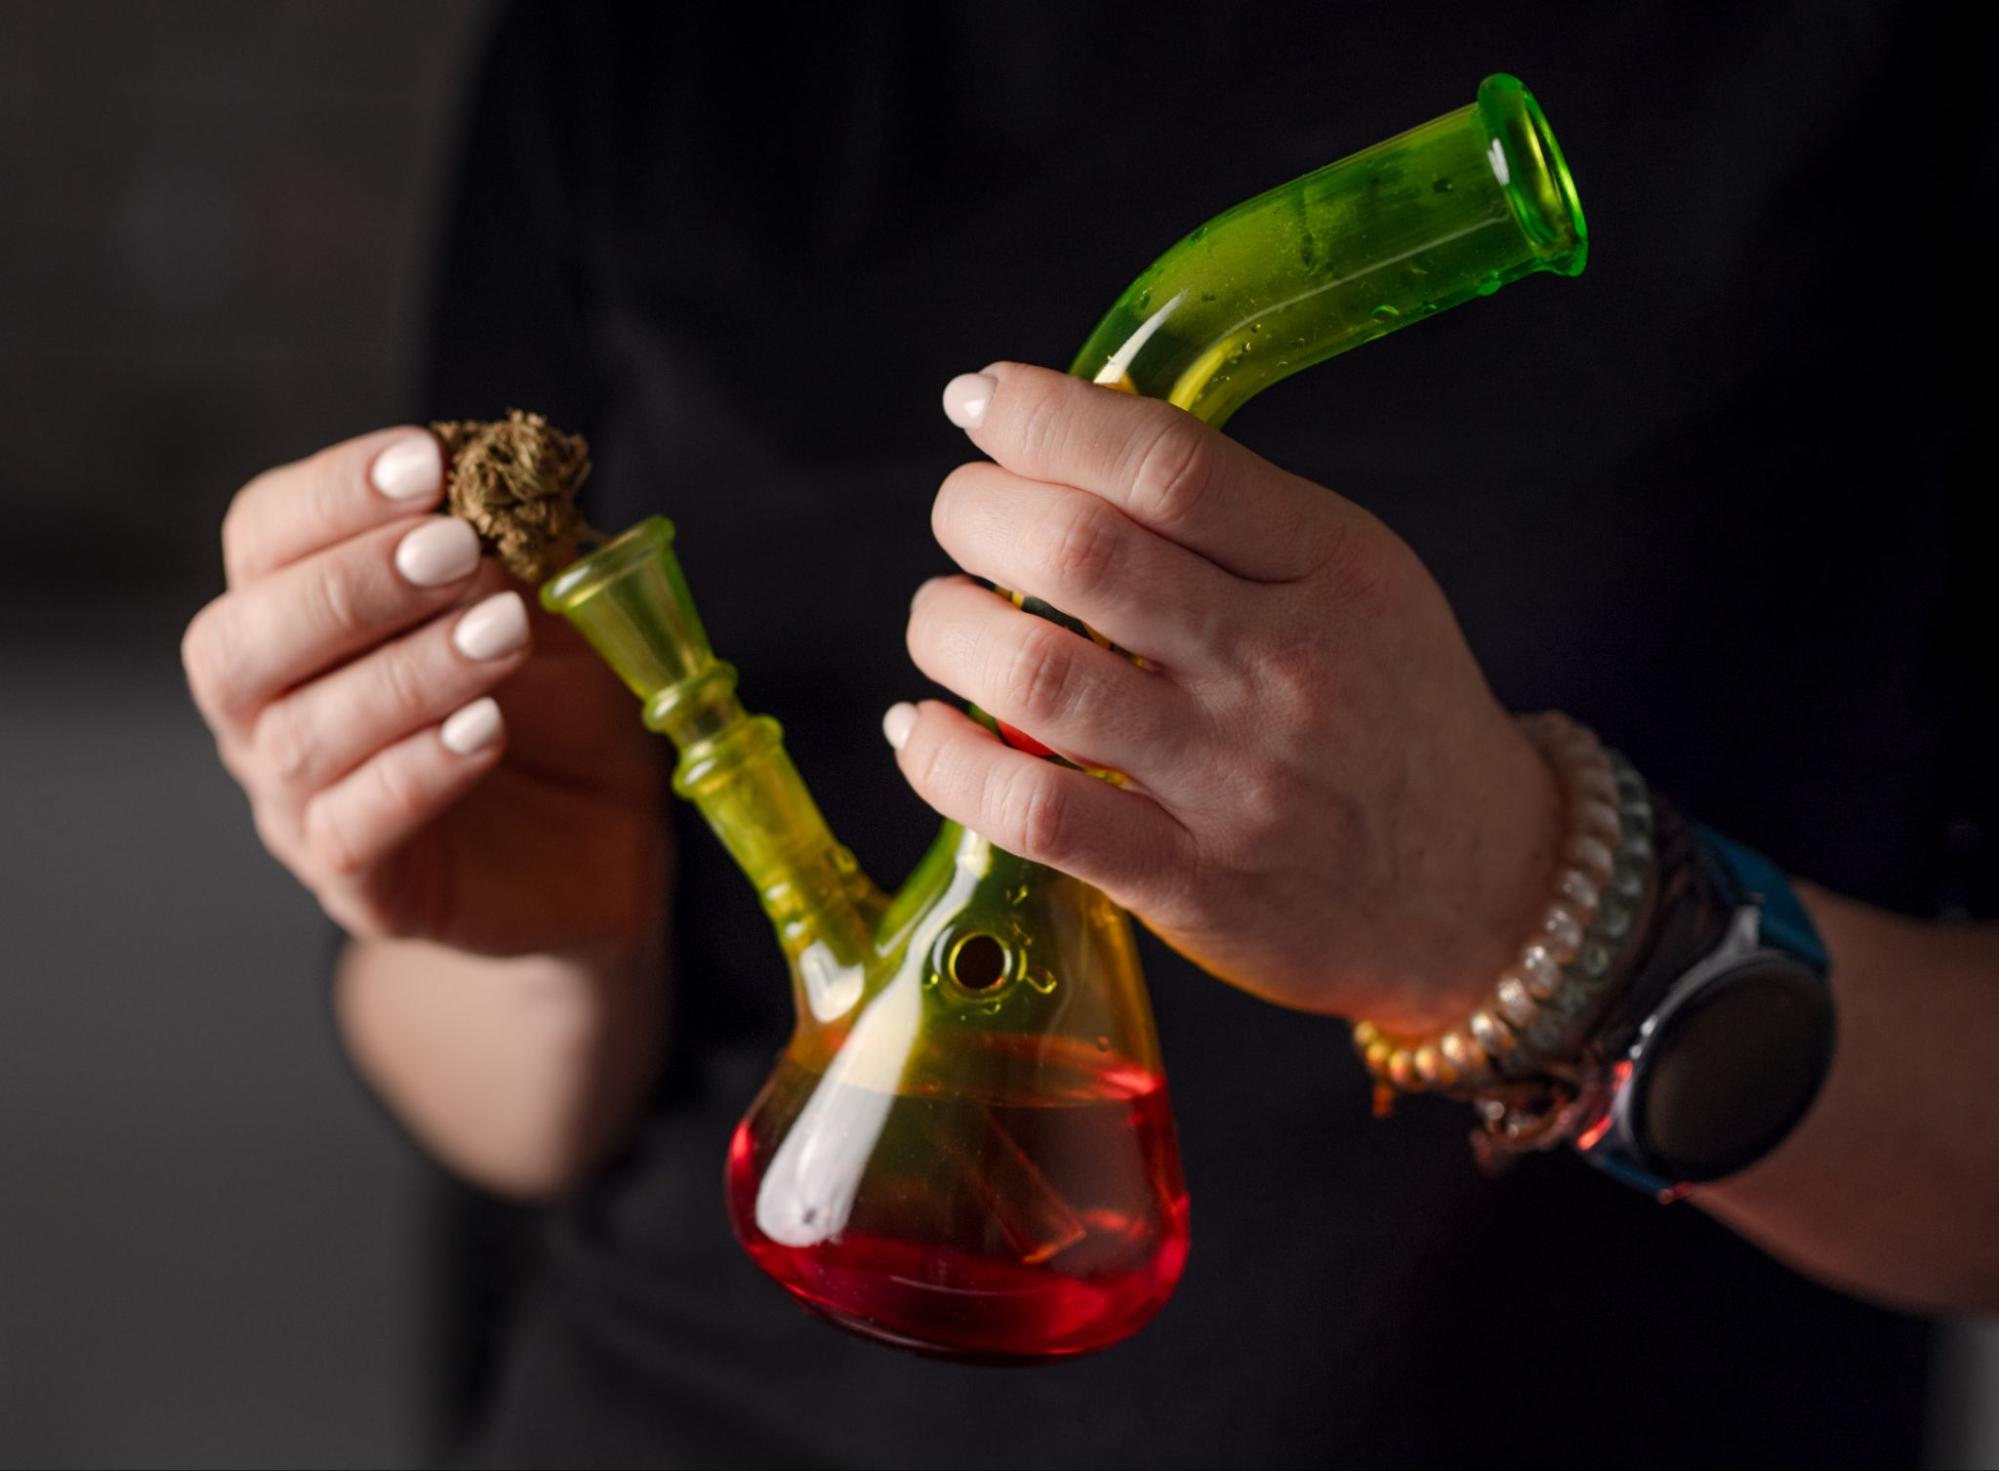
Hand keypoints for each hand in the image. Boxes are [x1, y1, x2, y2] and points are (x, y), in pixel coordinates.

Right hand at [183, 428, 664, 956]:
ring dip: (408, 673)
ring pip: (301, 737)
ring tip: (501, 636)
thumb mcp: (550, 605)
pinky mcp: (361, 883)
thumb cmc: (556, 704)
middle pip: (238, 641)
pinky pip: (353, 829)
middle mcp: (267, 708)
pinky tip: (486, 730)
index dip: (333, 494)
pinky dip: (418, 770)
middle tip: (456, 551)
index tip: (426, 462)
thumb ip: (513, 547)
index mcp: (296, 613)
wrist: (605, 836)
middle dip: (349, 585)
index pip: (264, 535)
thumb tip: (495, 473)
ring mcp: (300, 802)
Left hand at [889, 363, 1562, 1031]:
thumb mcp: (1355, 579)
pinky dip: (945, 759)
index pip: (1164, 460)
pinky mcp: (1191, 883)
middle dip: (973, 513)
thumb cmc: (1395, 715)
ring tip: (943, 620)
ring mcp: (1235, 781)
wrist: (1484, 890)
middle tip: (961, 518)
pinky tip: (922, 728)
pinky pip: (1032, 811)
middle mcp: (1283, 667)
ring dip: (945, 629)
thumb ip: (1230, 515)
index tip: (982, 402)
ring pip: (1035, 674)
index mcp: (1328, 565)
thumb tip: (1065, 440)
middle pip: (1080, 552)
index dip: (1042, 416)